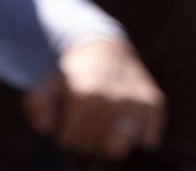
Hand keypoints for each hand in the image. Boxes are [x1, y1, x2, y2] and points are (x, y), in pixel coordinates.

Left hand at [23, 37, 165, 158]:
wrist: (105, 46)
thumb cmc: (75, 69)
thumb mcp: (52, 80)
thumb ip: (40, 101)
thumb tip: (44, 127)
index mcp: (88, 92)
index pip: (72, 138)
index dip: (65, 134)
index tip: (65, 123)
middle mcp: (116, 98)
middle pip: (93, 144)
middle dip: (84, 138)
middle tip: (83, 122)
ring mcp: (138, 102)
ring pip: (118, 149)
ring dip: (106, 141)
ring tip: (101, 123)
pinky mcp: (155, 104)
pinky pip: (146, 140)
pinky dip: (137, 136)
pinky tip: (124, 119)